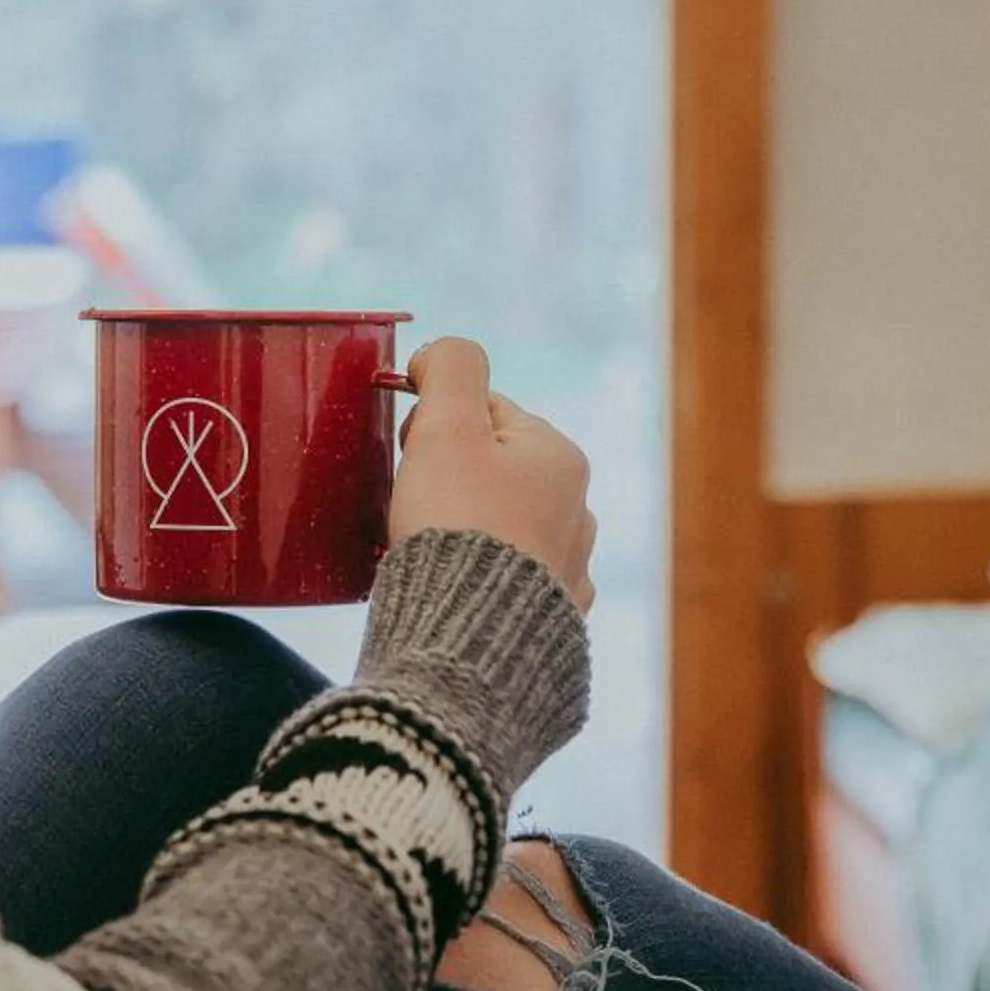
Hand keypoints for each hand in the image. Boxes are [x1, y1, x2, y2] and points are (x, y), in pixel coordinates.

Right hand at [388, 338, 595, 611]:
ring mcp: (569, 570)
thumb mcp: (447, 426)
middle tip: (417, 506)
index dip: (435, 426)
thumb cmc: (455, 524)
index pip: (487, 412)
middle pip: (493, 470)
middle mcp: (578, 510)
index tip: (411, 456)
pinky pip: (504, 582)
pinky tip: (454, 591)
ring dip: (464, 529)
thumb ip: (450, 369)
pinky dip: (477, 579)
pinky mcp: (548, 621)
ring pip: (500, 526)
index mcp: (559, 456)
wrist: (467, 638)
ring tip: (431, 551)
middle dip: (448, 479)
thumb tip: (442, 353)